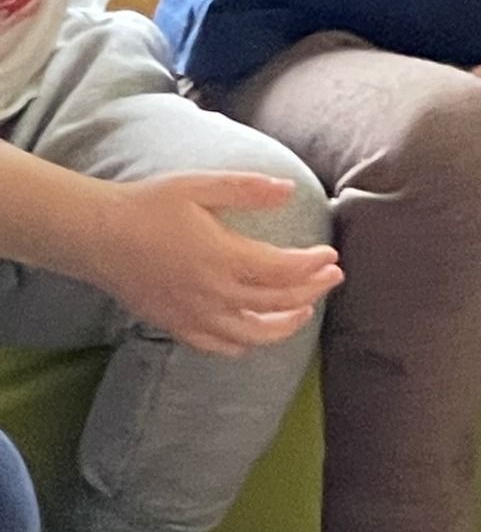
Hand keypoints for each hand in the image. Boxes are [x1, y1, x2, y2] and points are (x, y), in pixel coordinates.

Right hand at [88, 173, 341, 356]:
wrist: (97, 235)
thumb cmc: (149, 205)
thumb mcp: (200, 185)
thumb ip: (248, 189)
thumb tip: (290, 190)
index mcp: (223, 257)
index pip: (283, 271)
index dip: (313, 267)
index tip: (332, 257)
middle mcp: (213, 293)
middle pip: (276, 304)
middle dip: (311, 292)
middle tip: (333, 278)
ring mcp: (194, 315)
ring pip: (252, 334)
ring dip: (285, 325)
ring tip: (305, 310)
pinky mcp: (176, 325)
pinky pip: (218, 345)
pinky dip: (245, 344)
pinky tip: (255, 334)